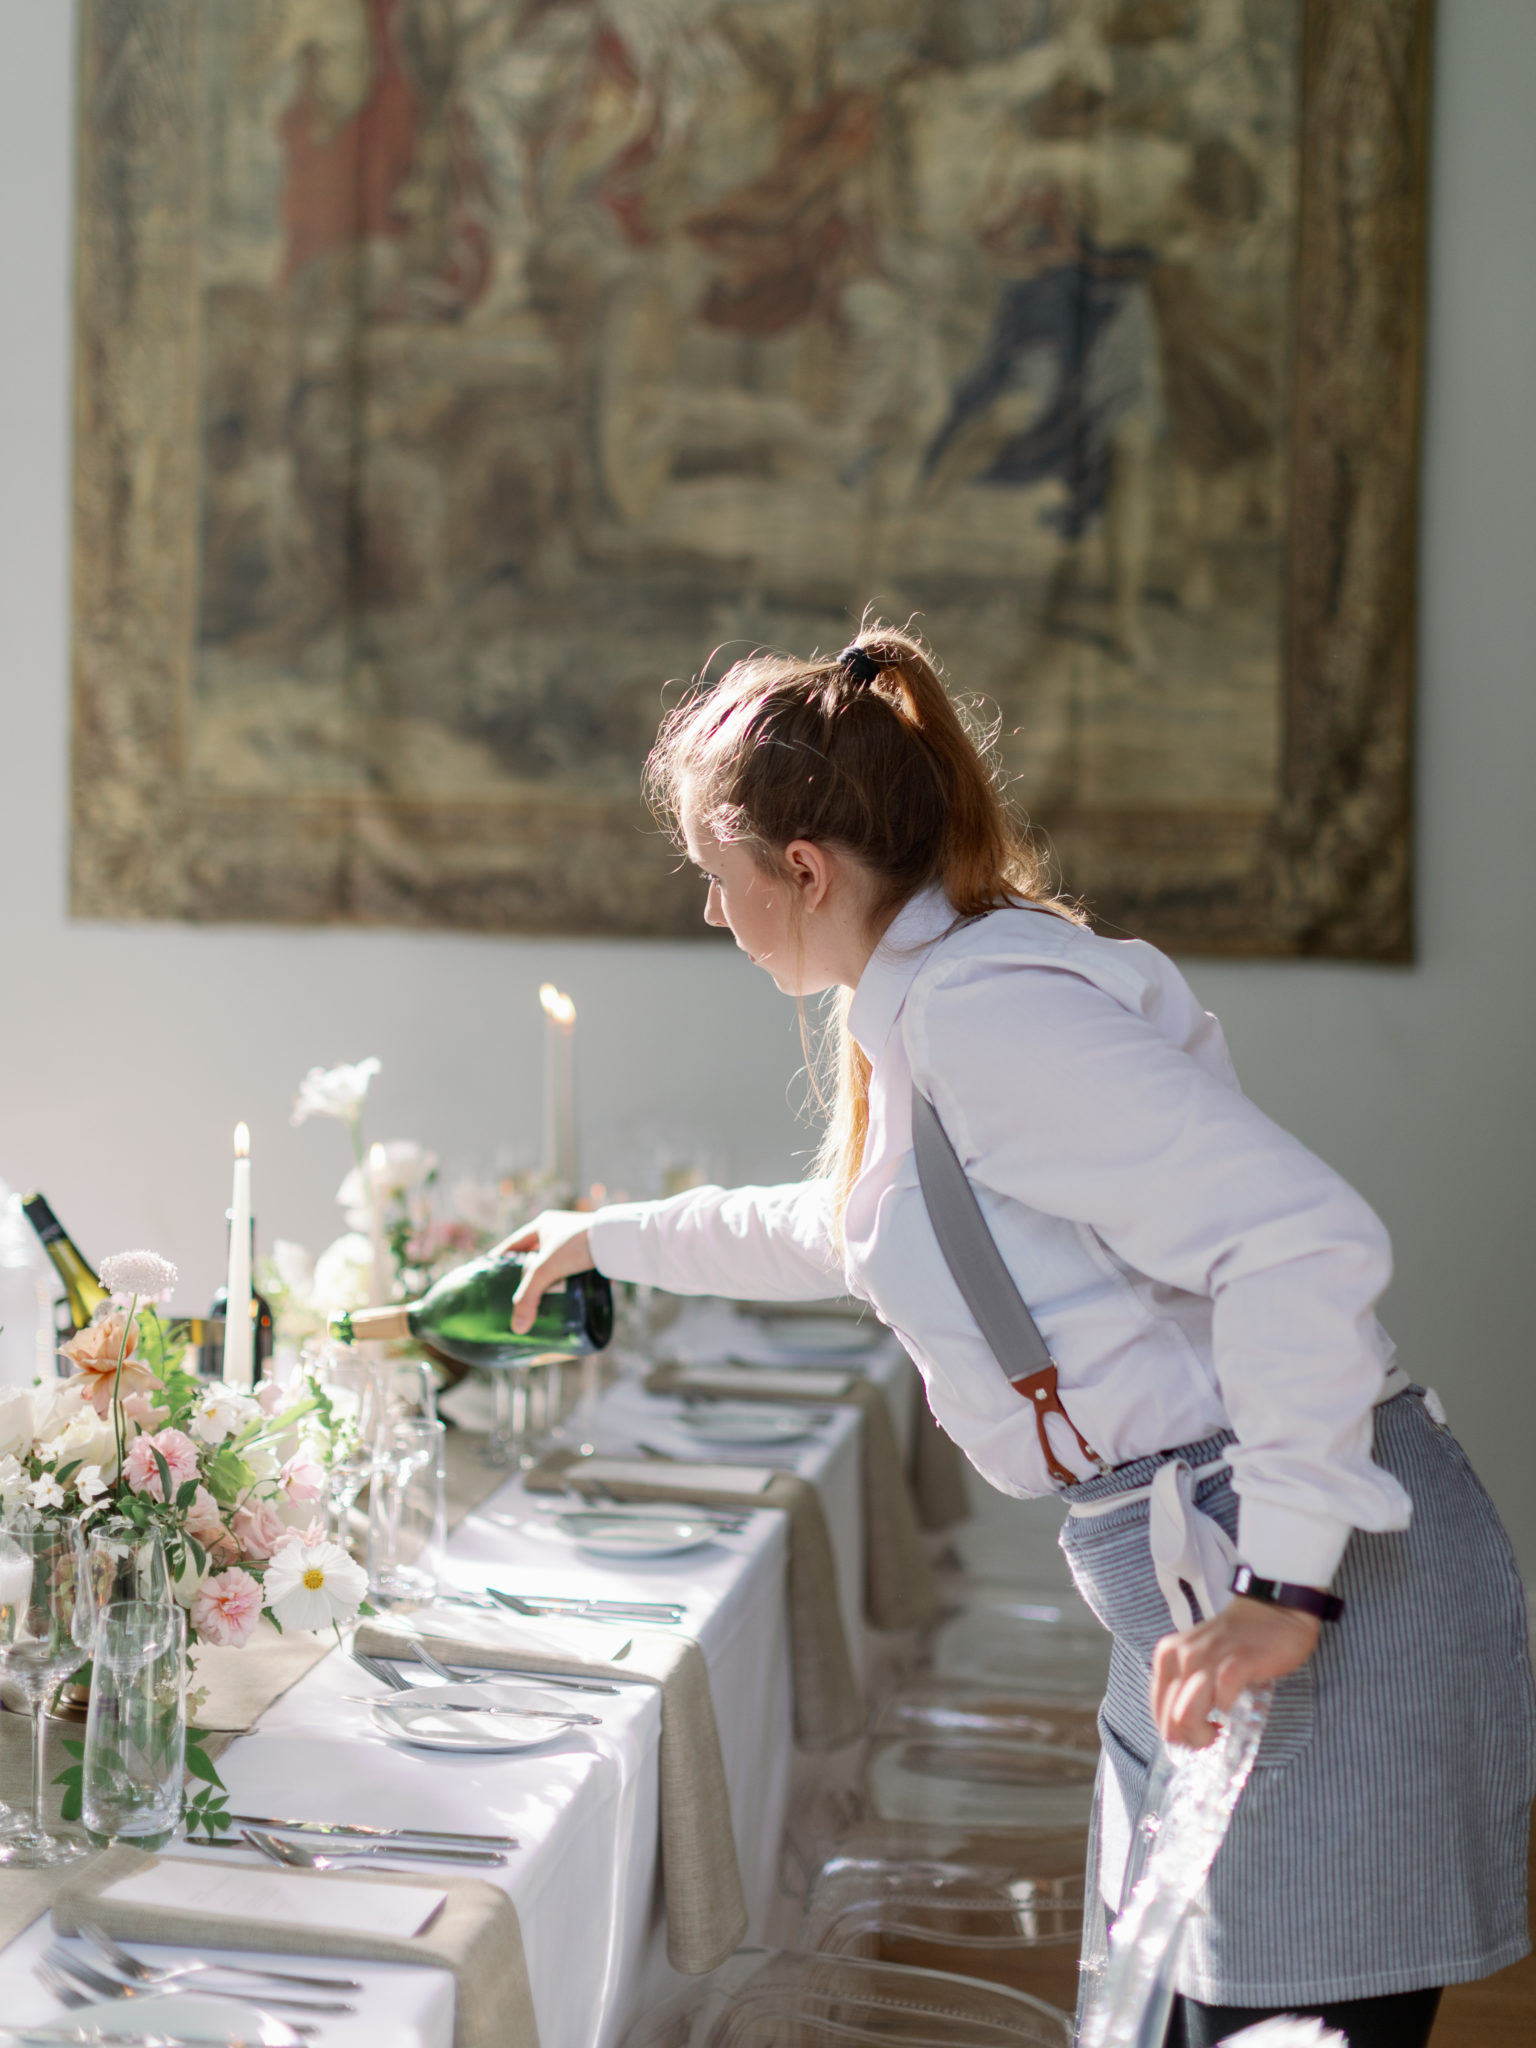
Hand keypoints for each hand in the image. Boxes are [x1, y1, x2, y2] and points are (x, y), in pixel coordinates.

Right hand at [493, 1211, 594, 1333]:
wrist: (618, 1241)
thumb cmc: (579, 1245)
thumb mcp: (547, 1269)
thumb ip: (529, 1297)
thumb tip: (517, 1327)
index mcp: (542, 1225)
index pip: (513, 1244)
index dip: (500, 1260)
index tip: (489, 1275)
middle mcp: (558, 1229)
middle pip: (533, 1255)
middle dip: (524, 1273)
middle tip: (512, 1293)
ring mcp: (576, 1241)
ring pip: (553, 1264)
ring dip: (546, 1280)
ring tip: (535, 1299)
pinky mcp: (592, 1254)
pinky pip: (571, 1271)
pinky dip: (565, 1283)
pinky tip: (560, 1298)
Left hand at [1150, 1595, 1319, 1747]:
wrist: (1274, 1610)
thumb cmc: (1236, 1641)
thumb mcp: (1200, 1660)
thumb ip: (1186, 1684)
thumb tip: (1181, 1726)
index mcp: (1168, 1655)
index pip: (1158, 1708)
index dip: (1173, 1731)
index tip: (1193, 1737)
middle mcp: (1182, 1655)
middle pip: (1171, 1716)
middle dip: (1188, 1738)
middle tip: (1209, 1737)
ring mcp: (1208, 1658)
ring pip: (1187, 1713)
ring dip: (1203, 1732)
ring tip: (1218, 1730)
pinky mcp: (1238, 1662)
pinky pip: (1222, 1697)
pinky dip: (1225, 1710)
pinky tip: (1232, 1710)